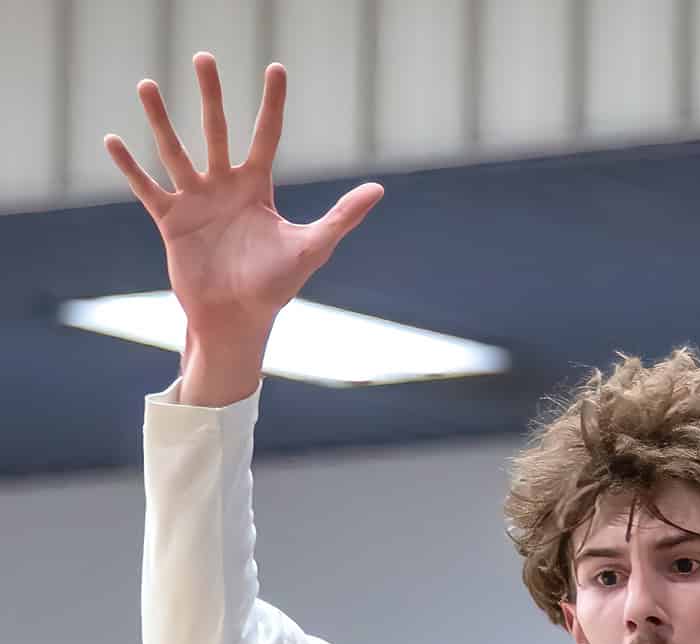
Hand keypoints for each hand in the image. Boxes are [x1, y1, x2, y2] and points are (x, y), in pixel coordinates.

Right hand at [105, 56, 381, 355]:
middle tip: (204, 57)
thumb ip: (341, 217)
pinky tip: (112, 140)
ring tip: (146, 85)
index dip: (272, 104)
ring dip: (160, 120)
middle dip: (211, 95)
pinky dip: (129, 167)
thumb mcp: (312, 248)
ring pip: (175, 151)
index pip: (266, 136)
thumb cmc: (275, 287)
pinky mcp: (171, 221)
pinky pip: (147, 188)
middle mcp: (223, 186)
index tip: (276, 68)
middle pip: (216, 131)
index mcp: (257, 188)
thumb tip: (378, 189)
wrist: (238, 320)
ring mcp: (195, 201)